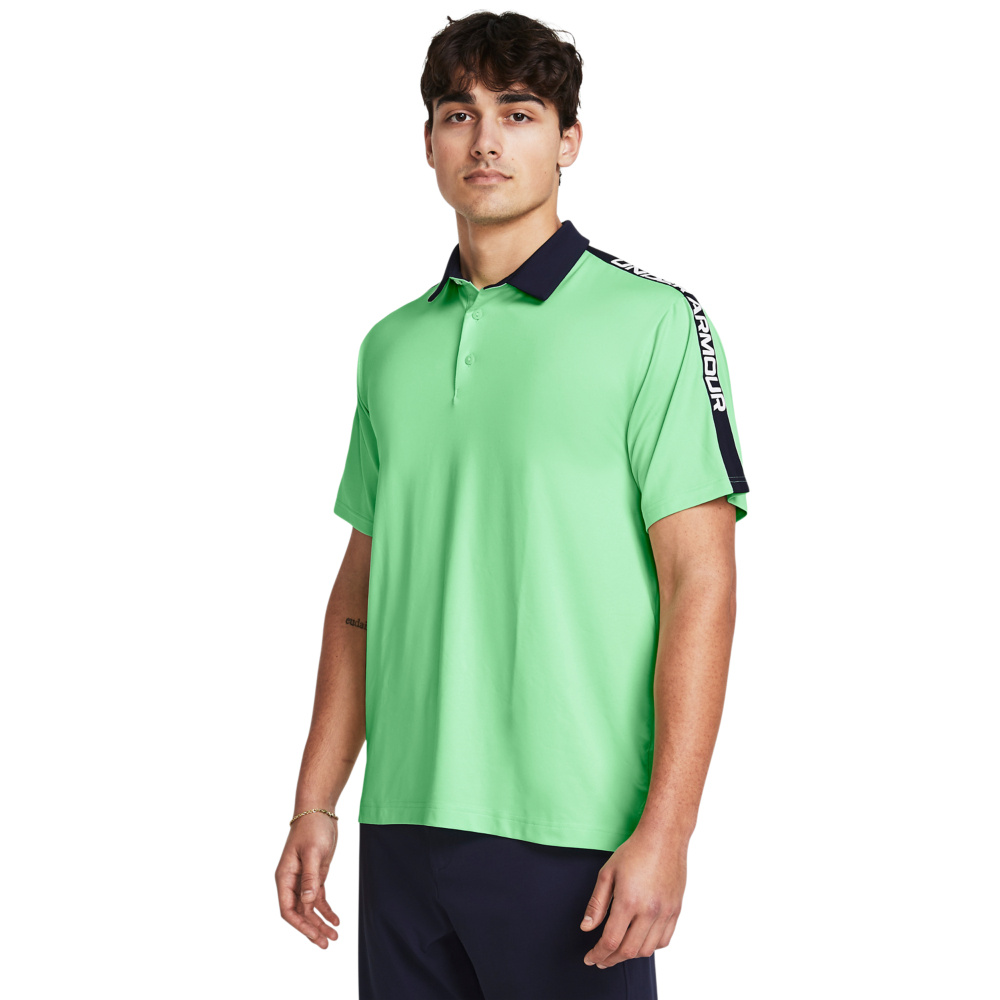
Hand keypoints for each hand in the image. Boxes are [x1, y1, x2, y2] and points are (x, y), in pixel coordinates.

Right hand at [275, 813, 341, 947]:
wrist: (319, 810)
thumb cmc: (312, 827)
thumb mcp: (314, 852)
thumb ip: (311, 877)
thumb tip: (307, 901)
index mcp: (284, 877)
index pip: (288, 909)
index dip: (300, 925)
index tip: (314, 935)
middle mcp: (292, 881)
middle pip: (299, 912)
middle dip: (312, 929)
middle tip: (327, 943)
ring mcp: (303, 879)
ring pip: (309, 908)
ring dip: (320, 922)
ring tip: (334, 936)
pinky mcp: (315, 875)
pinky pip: (318, 898)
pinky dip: (326, 910)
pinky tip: (336, 920)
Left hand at [580, 825, 687, 967]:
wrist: (663, 838)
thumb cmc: (634, 851)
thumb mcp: (607, 873)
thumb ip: (597, 903)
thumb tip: (586, 927)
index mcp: (629, 901)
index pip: (611, 940)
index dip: (598, 954)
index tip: (590, 958)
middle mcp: (649, 911)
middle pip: (628, 950)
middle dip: (611, 959)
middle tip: (600, 959)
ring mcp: (665, 912)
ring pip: (647, 950)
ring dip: (630, 955)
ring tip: (618, 951)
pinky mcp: (676, 910)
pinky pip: (664, 940)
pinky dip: (650, 947)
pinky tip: (639, 941)